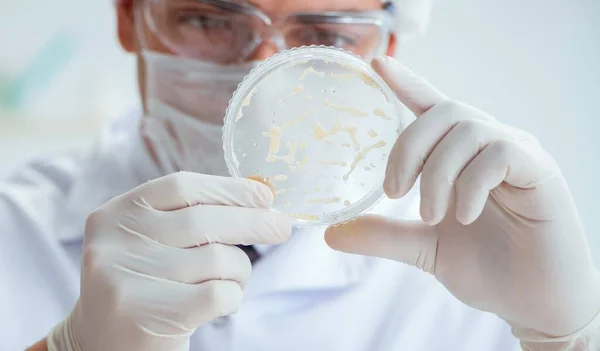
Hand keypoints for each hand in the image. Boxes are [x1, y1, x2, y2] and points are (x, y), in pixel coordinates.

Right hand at [47, 172, 291, 350]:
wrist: (105, 344)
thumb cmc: (146, 287)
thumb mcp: (153, 242)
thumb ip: (193, 216)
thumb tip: (261, 192)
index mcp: (116, 214)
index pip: (182, 187)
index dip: (229, 188)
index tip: (264, 195)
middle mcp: (114, 242)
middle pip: (204, 221)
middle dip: (253, 223)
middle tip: (282, 228)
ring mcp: (125, 279)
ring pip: (217, 259)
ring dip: (240, 271)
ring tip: (233, 281)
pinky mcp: (145, 315)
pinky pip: (217, 294)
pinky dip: (233, 297)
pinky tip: (224, 303)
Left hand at [325, 56, 599, 343]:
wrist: (534, 301)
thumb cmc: (487, 268)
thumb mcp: (424, 248)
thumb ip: (384, 235)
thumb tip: (331, 234)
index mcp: (462, 156)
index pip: (433, 107)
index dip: (407, 82)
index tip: (377, 65)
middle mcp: (490, 144)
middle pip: (444, 111)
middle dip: (408, 148)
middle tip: (393, 192)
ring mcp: (518, 154)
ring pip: (468, 129)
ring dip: (438, 173)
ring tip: (432, 216)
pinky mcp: (540, 171)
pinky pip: (499, 152)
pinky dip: (471, 183)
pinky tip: (465, 216)